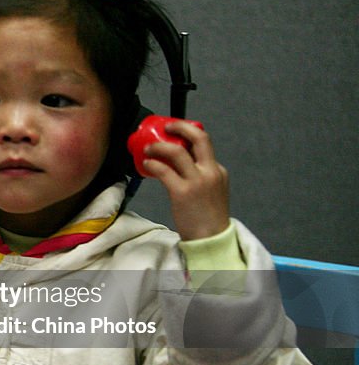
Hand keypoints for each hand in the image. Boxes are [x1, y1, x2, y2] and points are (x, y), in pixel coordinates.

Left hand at [141, 120, 229, 240]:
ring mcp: (197, 181)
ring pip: (177, 152)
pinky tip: (146, 165)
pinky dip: (152, 164)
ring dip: (159, 146)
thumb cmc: (207, 217)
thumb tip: (177, 166)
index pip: (204, 144)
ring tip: (148, 148)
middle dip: (181, 126)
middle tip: (166, 126)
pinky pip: (163, 170)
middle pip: (199, 138)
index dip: (187, 134)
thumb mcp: (211, 190)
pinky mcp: (182, 192)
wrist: (211, 238)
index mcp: (218, 170)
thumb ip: (200, 176)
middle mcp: (210, 172)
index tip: (174, 132)